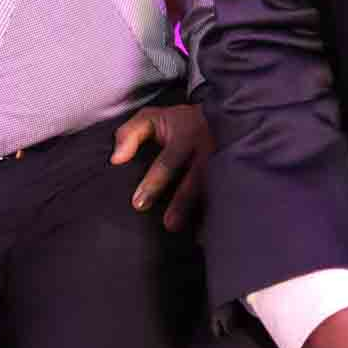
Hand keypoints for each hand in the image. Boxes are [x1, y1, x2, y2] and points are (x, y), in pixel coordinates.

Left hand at [109, 103, 212, 230]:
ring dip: (200, 210)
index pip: (168, 161)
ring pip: (213, 188)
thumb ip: (129, 134)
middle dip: (182, 202)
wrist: (220, 115)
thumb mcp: (151, 118)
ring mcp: (222, 161)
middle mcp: (206, 148)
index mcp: (186, 134)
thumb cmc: (177, 122)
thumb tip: (116, 159)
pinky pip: (224, 193)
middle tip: (168, 224)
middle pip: (195, 179)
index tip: (138, 204)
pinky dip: (214, 211)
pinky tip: (205, 230)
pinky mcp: (231, 171)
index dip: (154, 183)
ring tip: (187, 232)